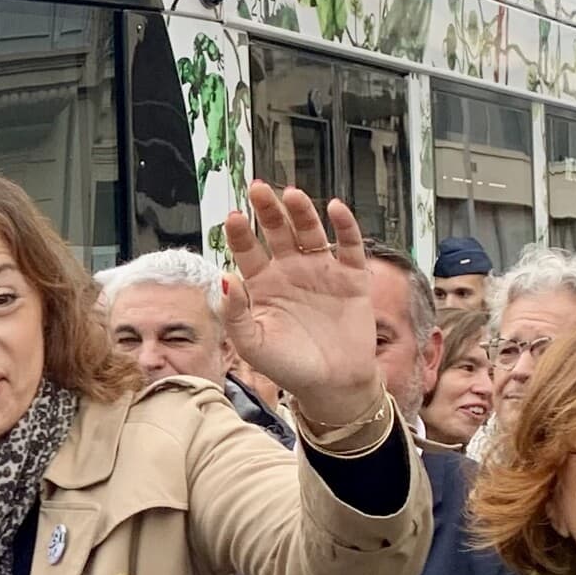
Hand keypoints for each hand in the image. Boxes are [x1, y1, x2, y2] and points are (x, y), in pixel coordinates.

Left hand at [222, 181, 381, 425]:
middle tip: (258, 188)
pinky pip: (349, 246)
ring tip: (291, 195)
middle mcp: (291, 271)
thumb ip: (235, 313)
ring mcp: (321, 272)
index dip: (242, 233)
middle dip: (268, 210)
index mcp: (264, 284)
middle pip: (277, 232)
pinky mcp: (352, 278)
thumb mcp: (252, 344)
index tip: (234, 216)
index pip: (248, 250)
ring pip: (310, 232)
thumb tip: (224, 279)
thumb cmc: (288, 367)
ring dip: (301, 212)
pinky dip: (345, 226)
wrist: (331, 386)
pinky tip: (335, 208)